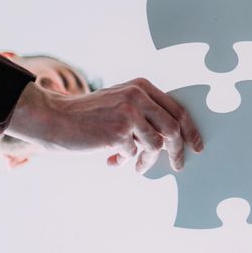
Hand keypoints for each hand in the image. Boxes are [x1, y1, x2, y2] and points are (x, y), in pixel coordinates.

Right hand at [6, 79, 203, 173]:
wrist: (55, 119)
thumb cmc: (88, 115)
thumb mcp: (120, 103)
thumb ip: (144, 113)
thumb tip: (172, 140)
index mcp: (142, 86)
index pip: (177, 109)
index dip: (191, 130)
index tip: (196, 145)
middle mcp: (138, 96)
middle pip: (174, 128)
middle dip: (178, 150)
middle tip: (178, 165)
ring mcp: (129, 113)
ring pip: (156, 145)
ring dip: (147, 160)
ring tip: (134, 164)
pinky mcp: (119, 131)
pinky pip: (134, 153)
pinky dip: (126, 160)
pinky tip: (112, 159)